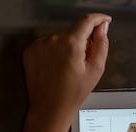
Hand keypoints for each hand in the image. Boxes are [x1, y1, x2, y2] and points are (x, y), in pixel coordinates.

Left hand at [23, 13, 111, 128]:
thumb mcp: (95, 70)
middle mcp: (53, 40)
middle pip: (74, 31)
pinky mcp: (31, 51)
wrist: (49, 108)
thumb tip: (102, 29)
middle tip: (84, 62)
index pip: (87, 20)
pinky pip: (48, 45)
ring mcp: (40, 45)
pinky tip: (57, 68)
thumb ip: (102, 45)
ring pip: (60, 38)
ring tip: (68, 69)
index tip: (104, 20)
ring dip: (68, 47)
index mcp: (71, 44)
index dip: (99, 18)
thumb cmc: (72, 94)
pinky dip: (55, 52)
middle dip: (82, 41)